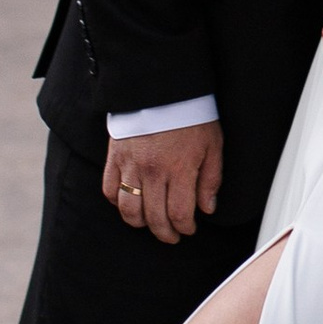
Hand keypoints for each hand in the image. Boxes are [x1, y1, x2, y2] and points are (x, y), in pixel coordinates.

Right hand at [104, 121, 221, 247]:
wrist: (162, 88)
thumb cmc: (191, 116)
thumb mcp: (213, 145)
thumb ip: (211, 179)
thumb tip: (207, 209)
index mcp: (180, 169)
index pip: (179, 214)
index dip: (185, 228)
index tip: (189, 229)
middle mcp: (153, 172)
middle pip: (154, 218)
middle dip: (165, 233)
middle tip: (172, 235)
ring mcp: (130, 165)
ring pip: (128, 210)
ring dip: (140, 224)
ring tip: (150, 224)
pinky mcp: (114, 157)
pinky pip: (109, 190)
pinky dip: (117, 202)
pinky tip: (130, 203)